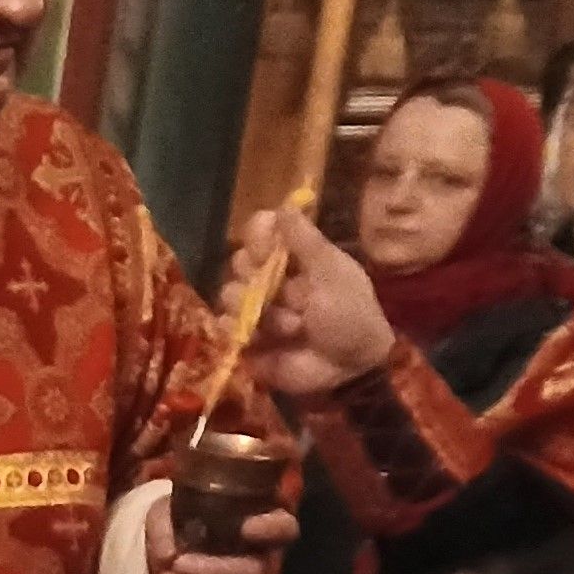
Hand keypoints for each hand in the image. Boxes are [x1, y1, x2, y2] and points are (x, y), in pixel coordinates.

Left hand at [145, 486, 299, 573]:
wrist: (152, 572)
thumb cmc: (169, 535)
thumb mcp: (161, 517)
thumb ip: (164, 526)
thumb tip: (169, 555)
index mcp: (253, 532)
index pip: (284, 528)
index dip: (272, 529)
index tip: (246, 528)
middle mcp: (259, 565)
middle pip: (259, 573)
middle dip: (216, 571)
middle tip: (179, 565)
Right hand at [225, 205, 395, 396]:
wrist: (349, 369)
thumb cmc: (350, 315)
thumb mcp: (332, 273)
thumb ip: (306, 241)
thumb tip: (284, 204)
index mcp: (296, 257)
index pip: (261, 231)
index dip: (259, 236)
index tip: (268, 246)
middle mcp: (272, 278)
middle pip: (240, 260)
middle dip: (258, 276)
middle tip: (281, 291)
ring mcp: (256, 309)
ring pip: (229, 293)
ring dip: (262, 310)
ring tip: (291, 326)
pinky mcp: (244, 338)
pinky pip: (223, 325)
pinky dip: (238, 329)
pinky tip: (259, 337)